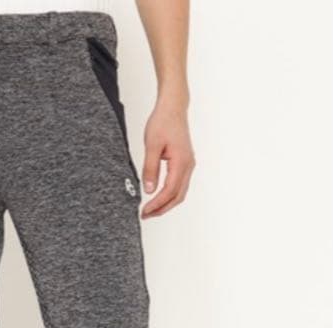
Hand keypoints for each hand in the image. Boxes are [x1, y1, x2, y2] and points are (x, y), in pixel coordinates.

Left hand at [141, 100, 195, 218]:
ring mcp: (188, 165)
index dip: (157, 204)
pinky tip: (157, 198)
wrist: (173, 107)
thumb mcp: (151, 145)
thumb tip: (149, 190)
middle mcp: (188, 166)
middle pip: (177, 197)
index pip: (169, 191)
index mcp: (181, 162)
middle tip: (145, 215)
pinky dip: (169, 195)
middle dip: (162, 209)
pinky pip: (179, 185)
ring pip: (179, 193)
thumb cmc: (163, 122)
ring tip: (150, 210)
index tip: (144, 211)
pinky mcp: (185, 163)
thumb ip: (150, 169)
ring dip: (165, 204)